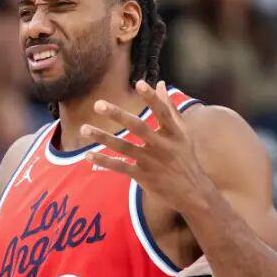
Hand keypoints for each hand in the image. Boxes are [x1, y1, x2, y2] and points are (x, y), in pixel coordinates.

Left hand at [82, 80, 213, 213]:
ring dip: (103, 138)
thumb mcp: (182, 133)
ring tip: (83, 129)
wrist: (192, 192)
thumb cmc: (185, 157)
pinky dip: (104, 161)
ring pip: (124, 147)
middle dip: (118, 115)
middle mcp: (162, 146)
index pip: (162, 112)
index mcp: (174, 133)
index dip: (152, 98)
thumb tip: (161, 84)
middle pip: (138, 127)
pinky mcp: (143, 176)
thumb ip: (170, 108)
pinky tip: (88, 155)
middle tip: (98, 104)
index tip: (139, 83)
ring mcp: (151, 162)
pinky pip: (120, 167)